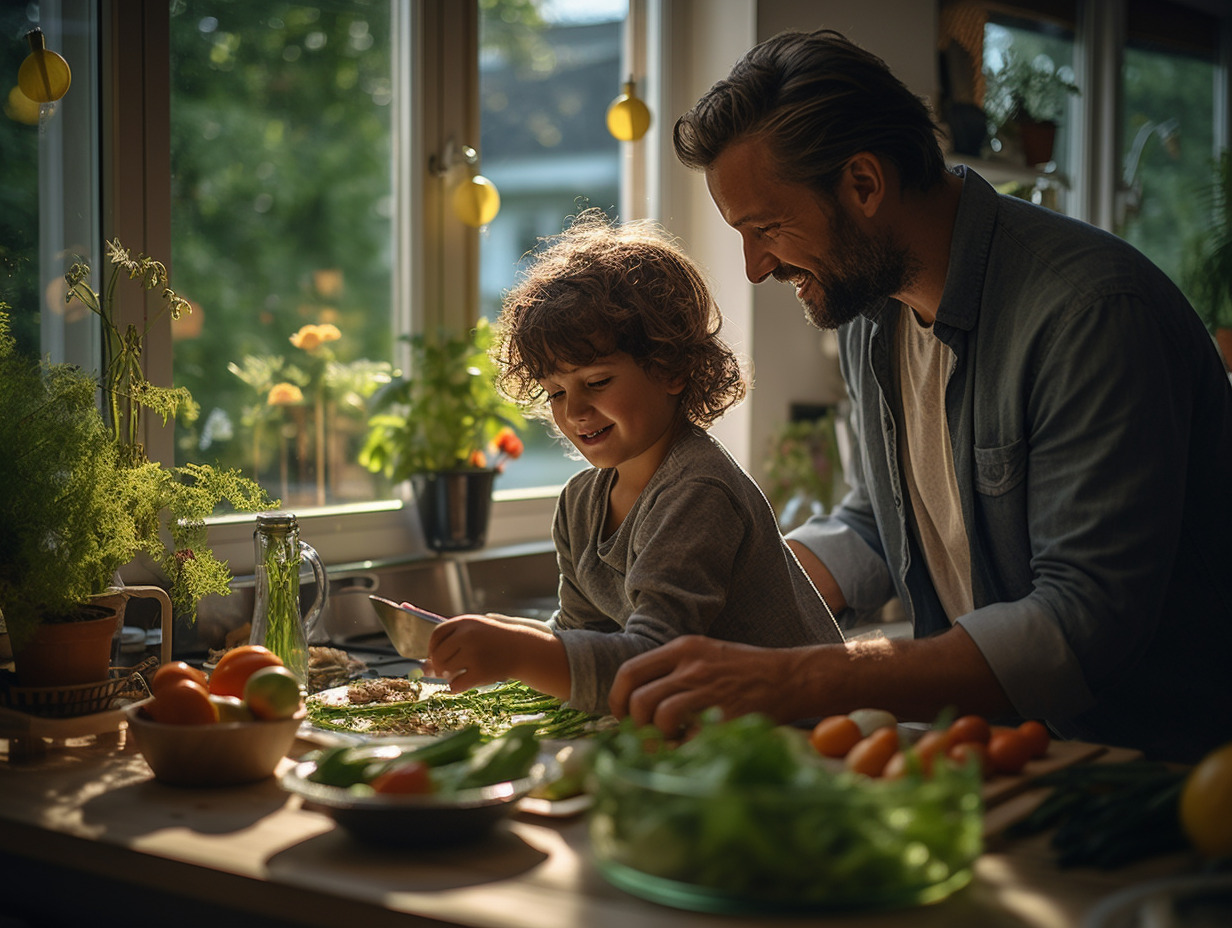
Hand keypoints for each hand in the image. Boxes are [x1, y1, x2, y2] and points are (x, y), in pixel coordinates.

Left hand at [426, 614, 569, 697]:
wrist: (523, 650)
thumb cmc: (494, 641)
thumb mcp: (475, 630)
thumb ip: (451, 643)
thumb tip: (423, 668)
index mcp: (466, 622)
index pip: (437, 635)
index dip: (432, 648)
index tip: (435, 655)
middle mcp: (468, 636)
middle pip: (438, 655)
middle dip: (439, 666)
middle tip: (446, 670)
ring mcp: (475, 654)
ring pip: (446, 670)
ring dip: (449, 676)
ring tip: (460, 674)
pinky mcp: (481, 672)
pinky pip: (456, 684)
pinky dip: (456, 687)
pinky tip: (464, 682)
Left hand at [608, 636, 805, 733]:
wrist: (792, 676)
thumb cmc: (746, 670)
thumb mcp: (706, 654)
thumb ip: (674, 670)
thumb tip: (638, 699)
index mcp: (683, 648)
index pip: (630, 671)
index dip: (617, 699)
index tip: (621, 715)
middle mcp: (692, 666)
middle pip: (639, 699)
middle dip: (635, 725)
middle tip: (645, 736)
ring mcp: (710, 691)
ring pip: (660, 717)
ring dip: (659, 738)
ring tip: (671, 742)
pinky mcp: (728, 715)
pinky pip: (690, 738)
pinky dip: (684, 749)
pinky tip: (692, 748)